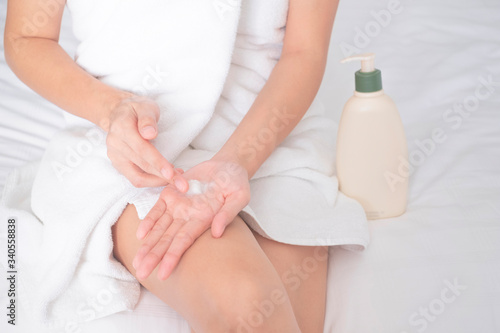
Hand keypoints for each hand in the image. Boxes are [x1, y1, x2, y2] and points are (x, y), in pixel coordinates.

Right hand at [104, 95, 187, 189]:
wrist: (119, 113)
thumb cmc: (136, 109)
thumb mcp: (145, 106)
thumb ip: (148, 119)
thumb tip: (149, 133)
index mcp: (122, 128)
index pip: (142, 150)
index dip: (157, 162)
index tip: (171, 173)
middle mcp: (116, 145)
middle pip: (142, 166)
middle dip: (163, 177)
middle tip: (183, 184)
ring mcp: (115, 156)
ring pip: (137, 177)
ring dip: (158, 182)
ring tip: (177, 179)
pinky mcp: (118, 164)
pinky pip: (135, 178)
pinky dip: (152, 181)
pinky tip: (165, 176)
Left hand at [132, 158, 250, 279]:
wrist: (228, 166)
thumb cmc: (236, 182)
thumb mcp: (239, 195)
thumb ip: (228, 213)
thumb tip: (217, 232)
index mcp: (204, 220)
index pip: (184, 241)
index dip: (173, 257)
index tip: (163, 274)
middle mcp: (188, 217)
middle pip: (167, 240)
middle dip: (154, 257)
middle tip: (141, 274)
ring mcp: (178, 206)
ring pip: (159, 229)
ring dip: (148, 245)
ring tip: (136, 262)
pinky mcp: (171, 193)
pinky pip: (156, 209)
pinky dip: (148, 221)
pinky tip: (140, 235)